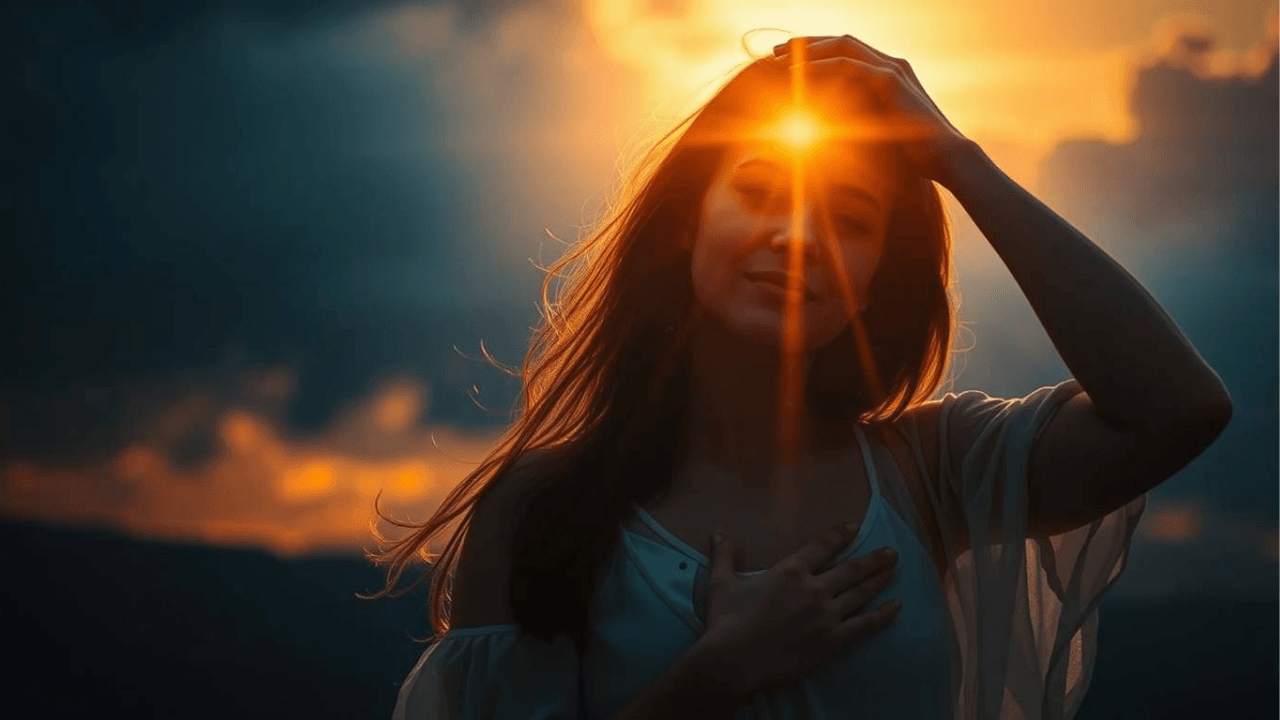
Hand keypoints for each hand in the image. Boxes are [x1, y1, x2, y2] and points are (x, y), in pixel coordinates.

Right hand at [699, 522, 900, 695]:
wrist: (735, 661)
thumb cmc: (726, 621)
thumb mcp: (722, 583)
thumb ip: (724, 555)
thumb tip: (718, 532)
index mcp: (790, 570)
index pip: (823, 546)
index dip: (840, 535)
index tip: (855, 528)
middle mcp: (814, 588)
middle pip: (852, 568)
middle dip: (874, 558)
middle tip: (891, 552)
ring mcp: (827, 615)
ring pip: (861, 593)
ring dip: (880, 580)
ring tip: (893, 570)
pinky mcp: (833, 640)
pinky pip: (865, 625)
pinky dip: (883, 615)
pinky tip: (896, 606)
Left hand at [773, 35, 975, 183]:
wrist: (945, 159)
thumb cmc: (913, 154)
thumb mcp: (876, 133)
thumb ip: (854, 122)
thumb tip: (821, 131)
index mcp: (888, 74)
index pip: (845, 52)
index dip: (815, 53)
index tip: (786, 62)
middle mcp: (890, 64)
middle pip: (840, 41)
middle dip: (806, 44)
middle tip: (775, 52)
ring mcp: (892, 68)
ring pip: (842, 46)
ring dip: (808, 50)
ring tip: (780, 59)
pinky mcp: (890, 79)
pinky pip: (848, 64)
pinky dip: (821, 66)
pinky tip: (798, 74)